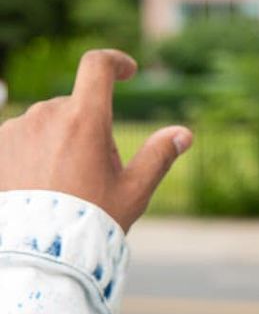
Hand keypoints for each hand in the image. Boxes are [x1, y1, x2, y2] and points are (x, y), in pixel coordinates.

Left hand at [0, 48, 193, 233]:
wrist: (42, 251)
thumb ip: (159, 157)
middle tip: (95, 175)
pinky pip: (23, 138)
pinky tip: (42, 186)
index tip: (126, 71)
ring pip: (48, 123)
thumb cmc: (93, 221)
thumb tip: (184, 134)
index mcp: (85, 119)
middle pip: (75, 107)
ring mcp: (18, 128)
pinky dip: (34, 154)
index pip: (97, 66)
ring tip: (64, 187)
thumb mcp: (134, 192)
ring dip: (60, 141)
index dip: (114, 62)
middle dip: (89, 129)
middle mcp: (47, 114)